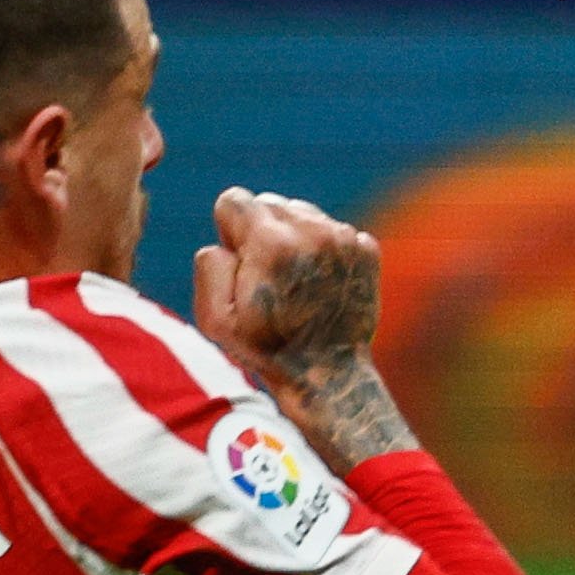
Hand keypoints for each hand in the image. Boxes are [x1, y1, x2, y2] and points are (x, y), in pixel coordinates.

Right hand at [191, 184, 380, 384]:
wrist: (328, 375)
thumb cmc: (266, 348)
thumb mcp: (215, 317)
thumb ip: (208, 264)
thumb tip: (224, 242)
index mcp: (271, 244)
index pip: (234, 199)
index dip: (228, 231)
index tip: (240, 262)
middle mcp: (311, 231)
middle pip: (269, 202)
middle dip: (260, 231)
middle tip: (267, 275)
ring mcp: (344, 238)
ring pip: (302, 212)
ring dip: (292, 237)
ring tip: (295, 279)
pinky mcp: (365, 249)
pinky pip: (331, 229)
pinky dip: (322, 248)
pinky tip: (319, 282)